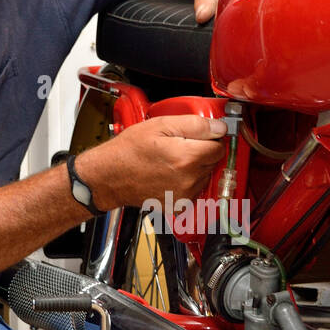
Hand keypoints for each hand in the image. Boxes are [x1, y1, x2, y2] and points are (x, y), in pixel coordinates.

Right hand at [76, 115, 226, 209]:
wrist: (109, 177)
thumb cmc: (129, 151)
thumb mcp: (160, 125)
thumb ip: (195, 124)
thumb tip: (219, 127)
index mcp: (186, 157)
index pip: (220, 147)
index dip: (211, 138)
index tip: (201, 135)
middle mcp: (188, 179)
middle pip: (214, 161)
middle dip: (202, 151)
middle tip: (181, 145)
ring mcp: (184, 194)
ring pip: (205, 175)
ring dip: (195, 167)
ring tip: (172, 160)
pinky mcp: (178, 205)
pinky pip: (194, 189)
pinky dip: (187, 181)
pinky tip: (170, 174)